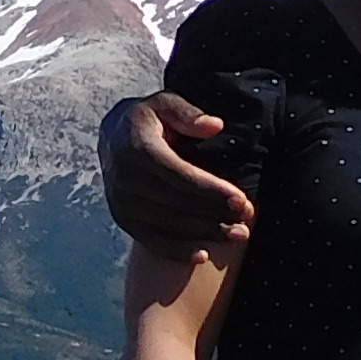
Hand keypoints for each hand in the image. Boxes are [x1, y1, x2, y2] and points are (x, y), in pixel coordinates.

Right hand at [101, 92, 253, 252]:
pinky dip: (177, 250)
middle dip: (215, 215)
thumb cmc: (150, 120)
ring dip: (205, 234)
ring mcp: (121, 202)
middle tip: (246, 223)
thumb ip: (189, 114)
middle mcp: (124, 178)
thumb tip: (215, 126)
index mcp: (137, 147)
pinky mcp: (123, 218)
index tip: (240, 200)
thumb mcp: (165, 104)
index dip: (211, 190)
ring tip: (237, 236)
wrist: (113, 138)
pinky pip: (151, 240)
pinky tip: (203, 255)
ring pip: (168, 225)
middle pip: (177, 204)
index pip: (179, 175)